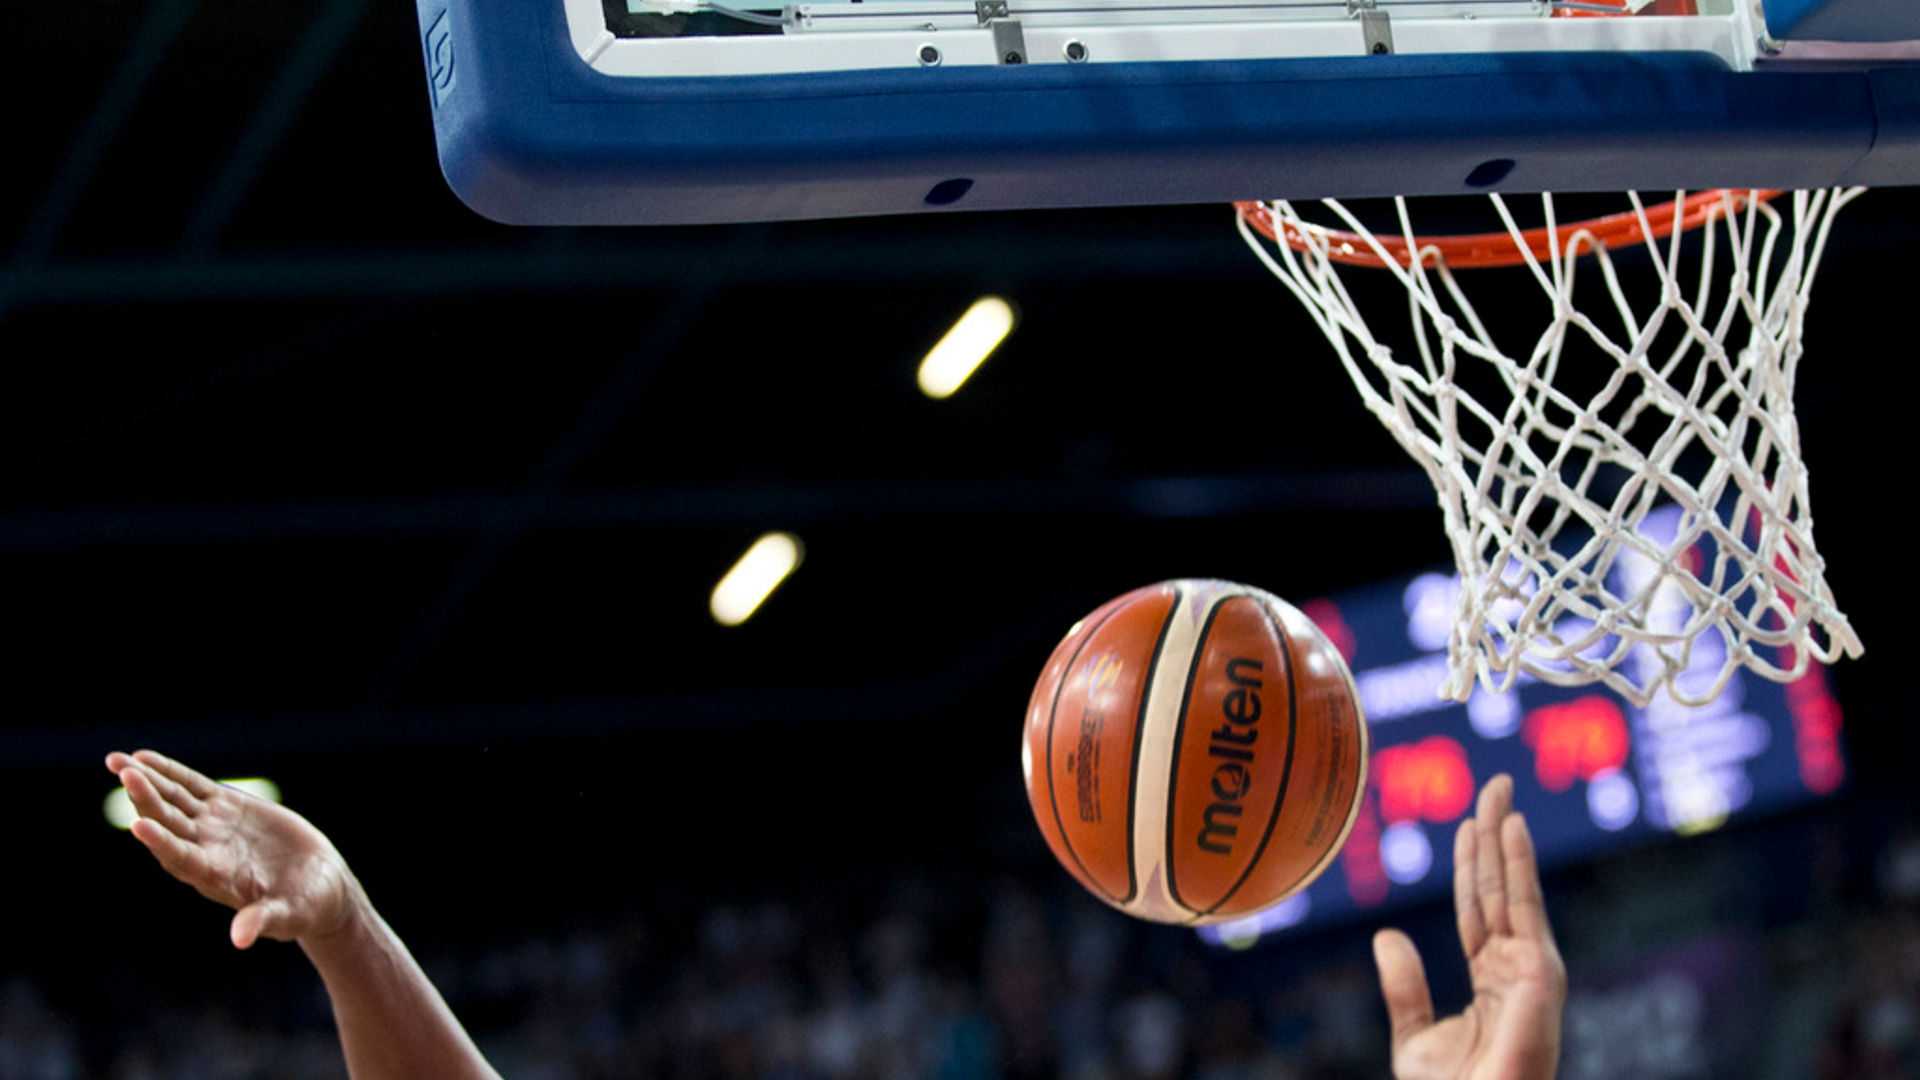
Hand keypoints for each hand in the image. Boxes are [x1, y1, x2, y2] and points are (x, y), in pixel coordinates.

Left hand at [107, 749, 362, 948]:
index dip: (161, 842)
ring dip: (147, 782)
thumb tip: (241, 938)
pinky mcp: (227, 808)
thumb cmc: (305, 907)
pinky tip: (145, 758)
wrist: (317, 887)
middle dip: (146, 800)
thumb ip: (263, 920)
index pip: (181, 858)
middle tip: (125, 774)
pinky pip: (192, 786)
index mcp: (216, 877)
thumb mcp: (288, 915)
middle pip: (168, 824)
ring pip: (173, 801)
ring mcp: (213, 827)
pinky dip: (170, 772)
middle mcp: (206, 850)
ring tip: (118, 760)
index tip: (139, 825)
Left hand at [1372, 775, 1567, 1079]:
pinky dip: (1519, 864)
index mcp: (1491, 981)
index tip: (1467, 824)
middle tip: (1494, 786)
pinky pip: (1524, 908)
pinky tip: (1512, 828)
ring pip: (1512, 888)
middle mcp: (1516, 969)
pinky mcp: (1541, 975)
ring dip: (1506, 836)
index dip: (1471, 866)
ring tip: (1499, 790)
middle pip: (1499, 889)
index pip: (1478, 910)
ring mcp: (1532, 970)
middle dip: (1495, 836)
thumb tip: (1388, 935)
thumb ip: (1405, 987)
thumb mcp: (1414, 1036)